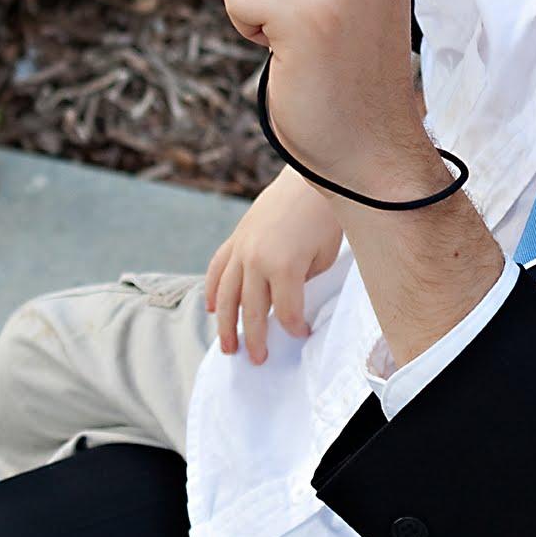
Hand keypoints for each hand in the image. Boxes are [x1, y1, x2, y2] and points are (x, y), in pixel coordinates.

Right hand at [204, 165, 344, 364]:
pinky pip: (217, 268)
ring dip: (225, 324)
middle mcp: (256, 260)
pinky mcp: (237, 237)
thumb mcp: (324, 256)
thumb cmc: (325, 217)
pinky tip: (210, 309)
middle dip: (255, 338)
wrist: (311, 177)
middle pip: (251, 310)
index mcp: (284, 267)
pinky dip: (211, 290)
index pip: (286, 312)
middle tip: (257, 360)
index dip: (294, 328)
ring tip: (227, 348)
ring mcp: (242, 248)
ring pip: (226, 295)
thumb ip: (303, 282)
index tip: (302, 334)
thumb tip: (288, 302)